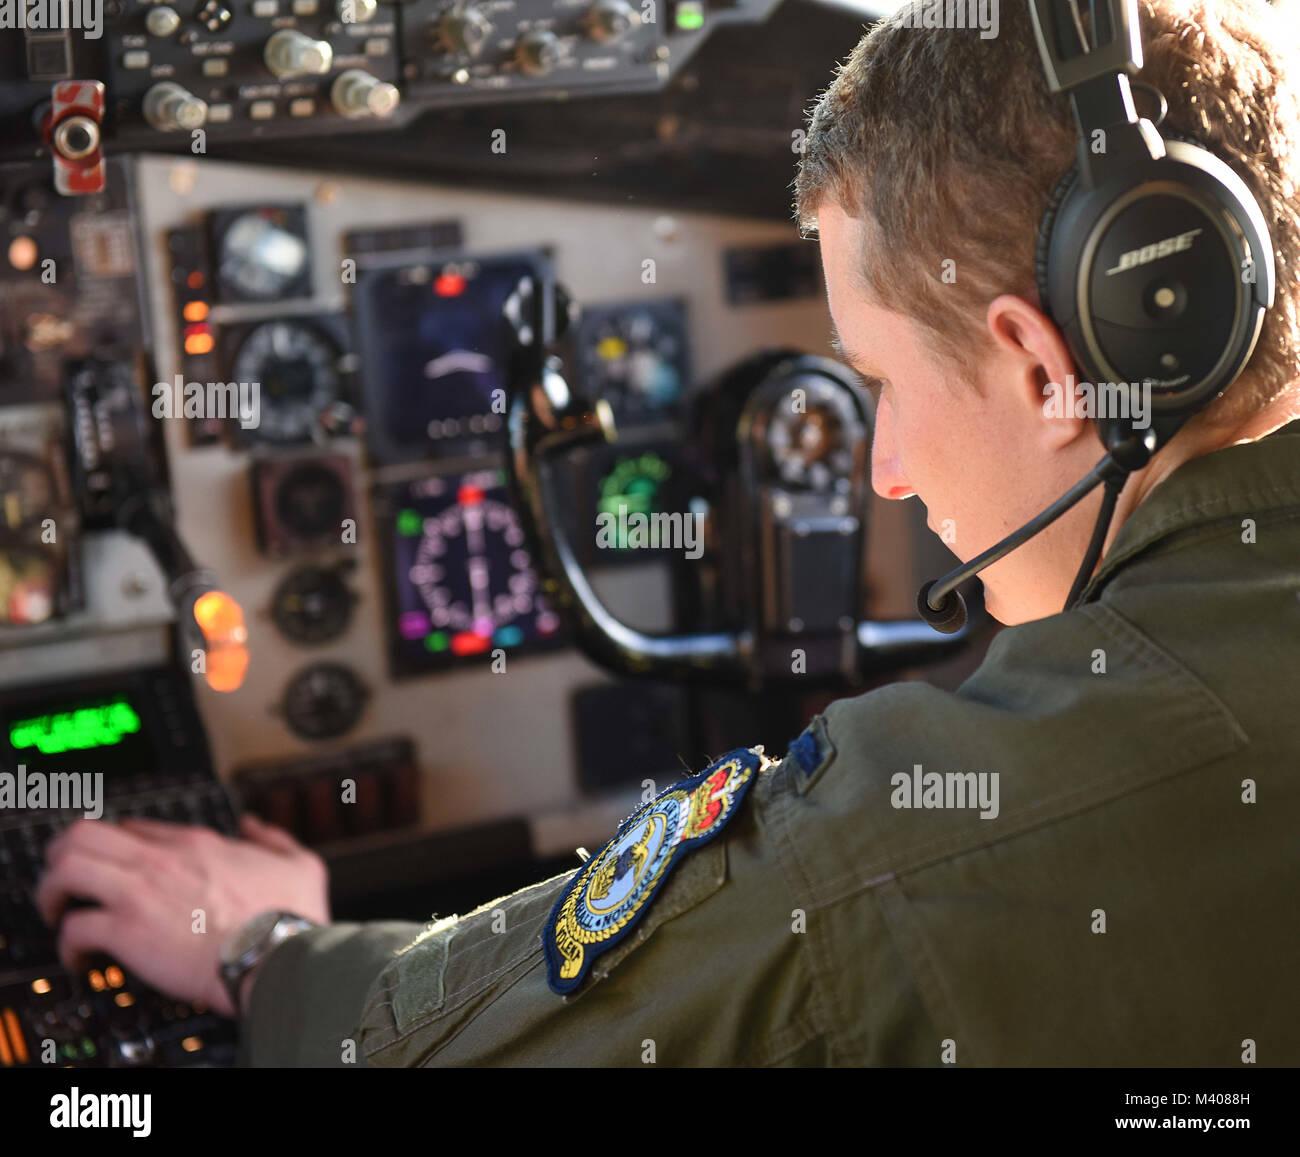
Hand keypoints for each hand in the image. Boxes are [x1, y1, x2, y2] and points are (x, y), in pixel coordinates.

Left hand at [34, 813, 330, 1018]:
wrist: (276, 955)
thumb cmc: (289, 919)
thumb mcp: (300, 864)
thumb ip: (274, 838)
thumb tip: (255, 825)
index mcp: (199, 844)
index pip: (135, 828)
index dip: (117, 846)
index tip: (115, 866)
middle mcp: (162, 860)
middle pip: (86, 833)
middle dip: (65, 854)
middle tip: (68, 879)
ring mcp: (141, 892)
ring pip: (67, 868)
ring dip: (54, 890)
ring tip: (60, 911)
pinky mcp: (127, 931)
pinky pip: (74, 928)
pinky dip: (68, 945)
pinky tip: (81, 959)